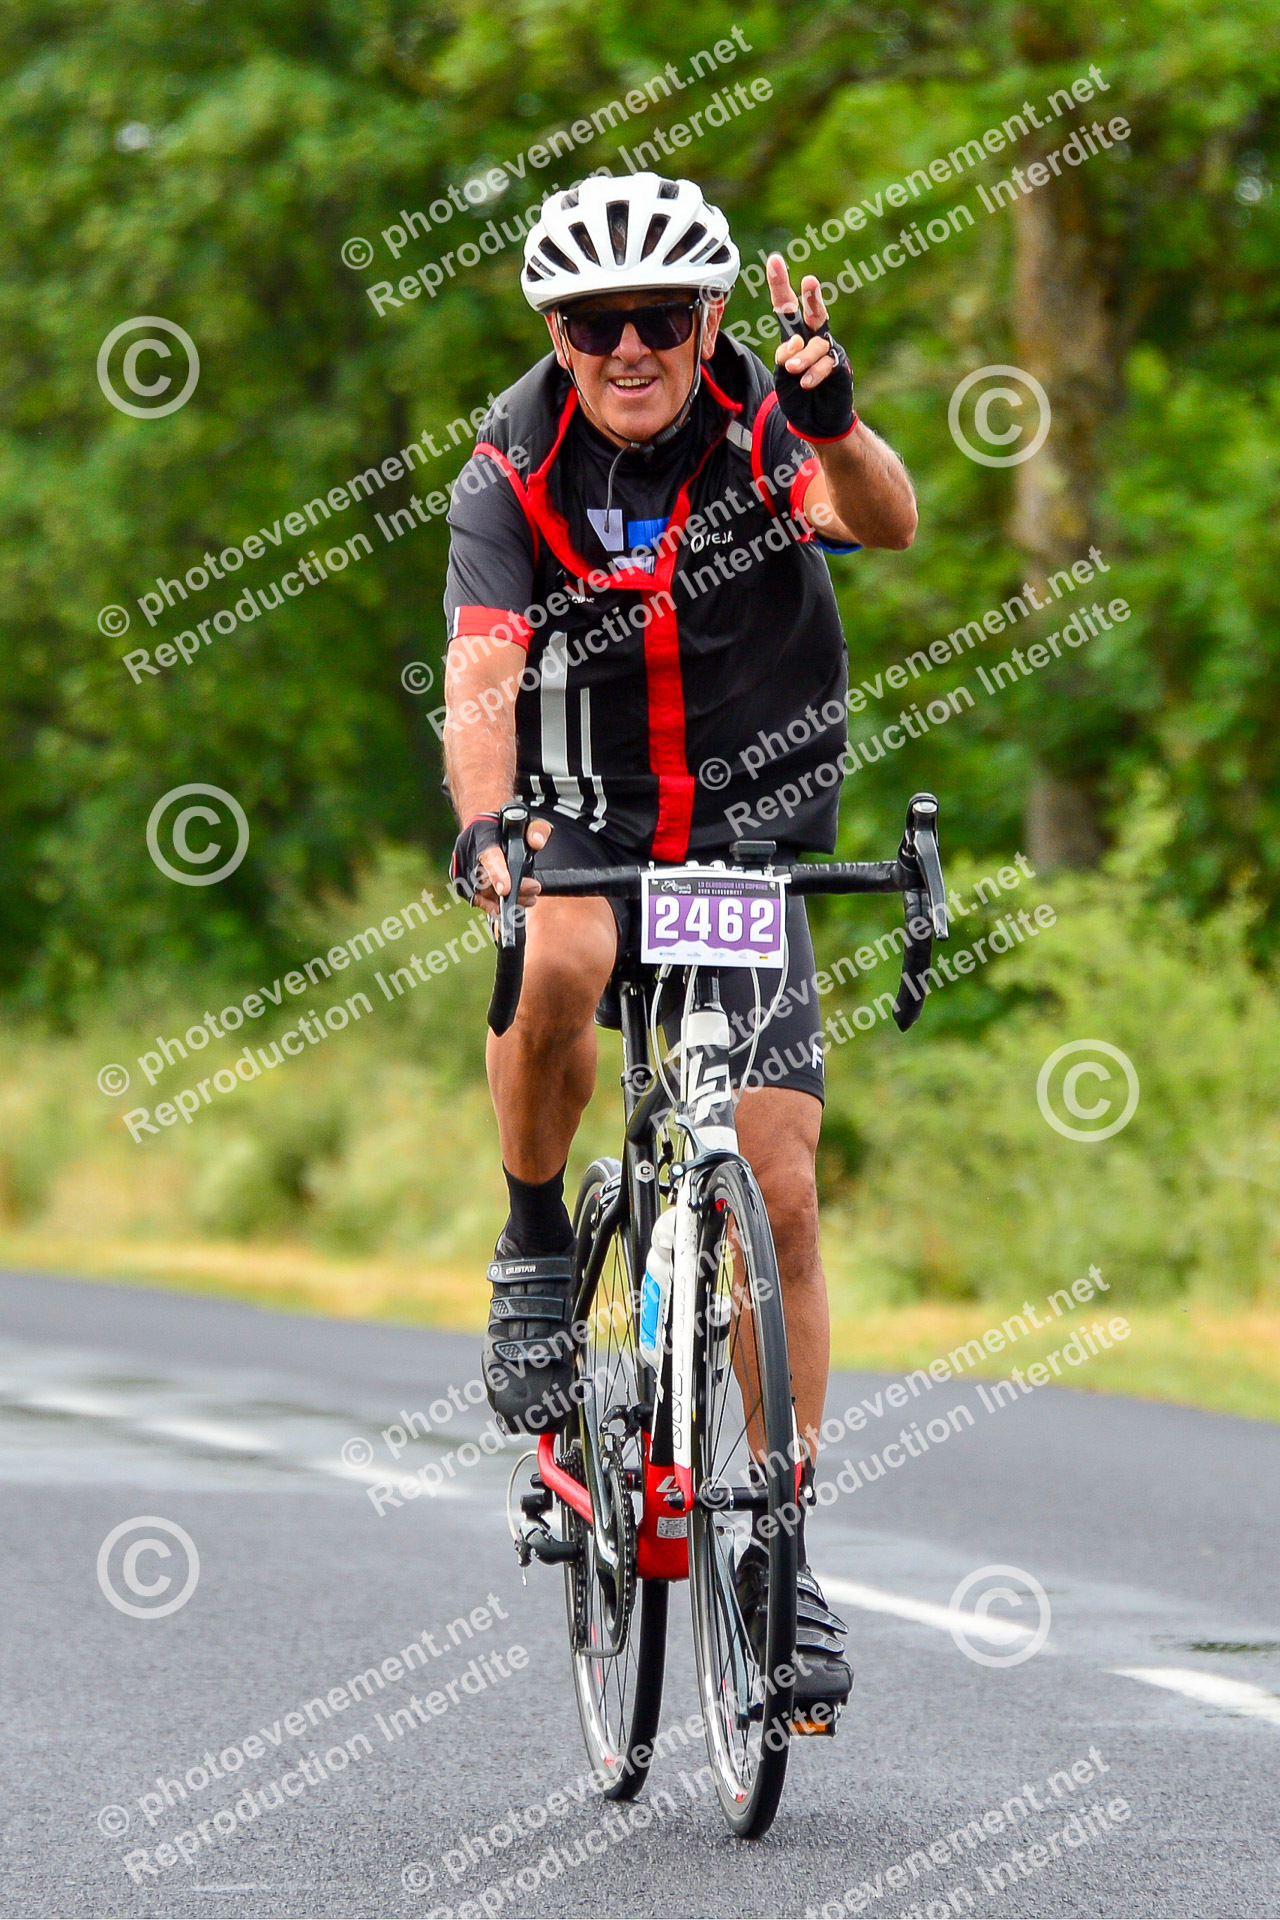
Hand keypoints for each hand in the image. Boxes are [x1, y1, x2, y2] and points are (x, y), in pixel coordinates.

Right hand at [453, 814, 551, 913]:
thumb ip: (536, 829)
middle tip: (535, 888)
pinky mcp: (461, 883)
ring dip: (507, 900)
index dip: (495, 873)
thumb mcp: (527, 822)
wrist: (484, 829)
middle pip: (485, 880)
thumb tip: (537, 843)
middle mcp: (466, 851)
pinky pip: (477, 900)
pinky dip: (495, 906)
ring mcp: (461, 869)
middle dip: (512, 889)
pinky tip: (515, 905)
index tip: (505, 890)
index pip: (487, 855)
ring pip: (481, 894)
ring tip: (530, 898)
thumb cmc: (507, 826)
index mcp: (481, 832)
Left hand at [766, 256, 855, 442]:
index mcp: (795, 335)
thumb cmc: (796, 394)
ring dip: (803, 357)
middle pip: (812, 311)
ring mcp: (828, 350)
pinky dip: (814, 372)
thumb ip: (784, 355)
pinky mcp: (840, 365)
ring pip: (816, 344)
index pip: (785, 307)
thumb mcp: (781, 374)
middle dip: (812, 296)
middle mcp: (813, 337)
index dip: (779, 284)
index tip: (774, 259)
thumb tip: (794, 340)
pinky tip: (806, 383)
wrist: (815, 421)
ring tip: (794, 371)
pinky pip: (827, 362)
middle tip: (808, 281)